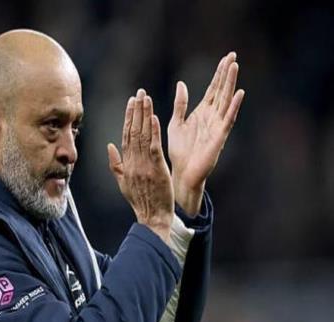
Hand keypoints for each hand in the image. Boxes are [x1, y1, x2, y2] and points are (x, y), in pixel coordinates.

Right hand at [108, 89, 173, 242]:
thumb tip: (109, 146)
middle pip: (133, 132)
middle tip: (139, 93)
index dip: (128, 118)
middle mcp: (133, 162)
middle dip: (136, 111)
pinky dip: (153, 132)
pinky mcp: (157, 169)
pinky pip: (153, 147)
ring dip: (144, 115)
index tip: (131, 102)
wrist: (152, 217)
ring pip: (142, 136)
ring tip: (146, 98)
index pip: (125, 136)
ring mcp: (144, 165)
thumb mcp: (122, 182)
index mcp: (125, 164)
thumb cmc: (140, 201)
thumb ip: (115, 164)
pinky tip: (154, 117)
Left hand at [168, 52, 244, 215]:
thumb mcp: (175, 123)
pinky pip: (228, 119)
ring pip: (226, 101)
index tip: (226, 57)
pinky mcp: (219, 137)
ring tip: (235, 67)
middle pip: (222, 91)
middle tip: (233, 55)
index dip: (219, 74)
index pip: (213, 89)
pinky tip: (239, 93)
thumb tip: (181, 83)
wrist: (182, 173)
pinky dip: (234, 106)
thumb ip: (180, 104)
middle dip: (227, 74)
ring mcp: (217, 126)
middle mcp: (212, 117)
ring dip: (231, 84)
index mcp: (202, 113)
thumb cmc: (179, 151)